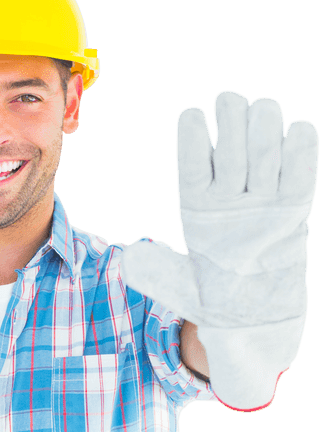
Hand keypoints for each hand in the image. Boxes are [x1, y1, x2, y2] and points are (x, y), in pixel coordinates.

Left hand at [121, 92, 319, 408]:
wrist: (256, 322)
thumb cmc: (215, 303)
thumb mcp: (182, 292)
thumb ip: (160, 273)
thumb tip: (131, 257)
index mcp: (197, 207)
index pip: (191, 162)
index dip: (192, 136)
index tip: (192, 116)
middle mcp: (229, 195)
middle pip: (231, 142)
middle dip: (234, 119)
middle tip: (235, 110)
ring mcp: (263, 197)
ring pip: (264, 143)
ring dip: (264, 123)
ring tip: (264, 121)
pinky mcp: (295, 205)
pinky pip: (300, 167)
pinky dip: (300, 144)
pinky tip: (296, 132)